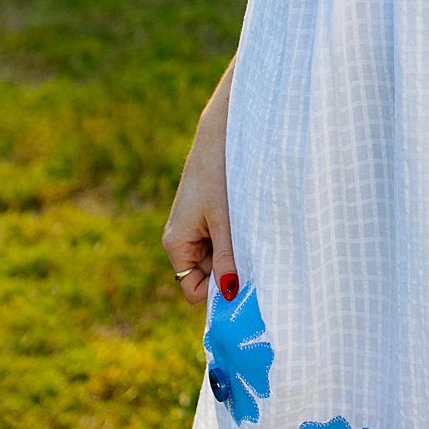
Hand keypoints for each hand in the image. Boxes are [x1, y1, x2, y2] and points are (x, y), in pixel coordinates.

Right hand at [161, 101, 236, 309]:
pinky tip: (247, 221)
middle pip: (206, 275)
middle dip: (230, 269)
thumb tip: (229, 295)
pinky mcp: (205, 215)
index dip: (217, 292)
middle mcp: (180, 239)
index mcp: (176, 244)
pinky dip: (235, 237)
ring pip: (217, 258)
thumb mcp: (226, 222)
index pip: (193, 290)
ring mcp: (193, 227)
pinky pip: (220, 240)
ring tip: (249, 230)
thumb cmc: (220, 176)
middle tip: (253, 252)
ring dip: (235, 252)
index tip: (245, 282)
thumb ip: (227, 259)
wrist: (221, 134)